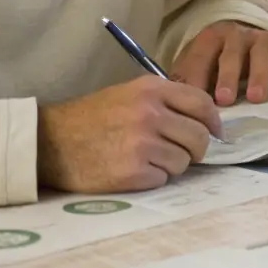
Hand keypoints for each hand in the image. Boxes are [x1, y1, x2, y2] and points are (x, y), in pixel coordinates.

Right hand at [37, 76, 222, 191]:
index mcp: (152, 89)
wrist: (51, 142)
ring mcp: (142, 143)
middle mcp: (150, 113)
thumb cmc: (92, 118)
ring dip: (172, 165)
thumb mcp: (129, 94)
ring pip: (184, 161)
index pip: (202, 103)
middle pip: (199, 136)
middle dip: (196, 149)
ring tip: (148, 159)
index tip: (216, 133)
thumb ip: (165, 102)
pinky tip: (134, 170)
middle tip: (183, 153)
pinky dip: (154, 178)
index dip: (214, 121)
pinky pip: (163, 179)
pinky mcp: (133, 172)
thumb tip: (204, 121)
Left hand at [171, 22, 267, 105]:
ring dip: (259, 74)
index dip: (197, 75)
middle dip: (228, 75)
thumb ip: (186, 86)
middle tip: (225, 100)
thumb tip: (174, 110)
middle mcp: (237, 34)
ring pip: (262, 51)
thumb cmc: (216, 64)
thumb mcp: (196, 69)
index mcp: (211, 38)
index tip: (195, 100)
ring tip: (256, 97)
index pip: (201, 55)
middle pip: (232, 52)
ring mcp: (262, 38)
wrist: (242, 41)